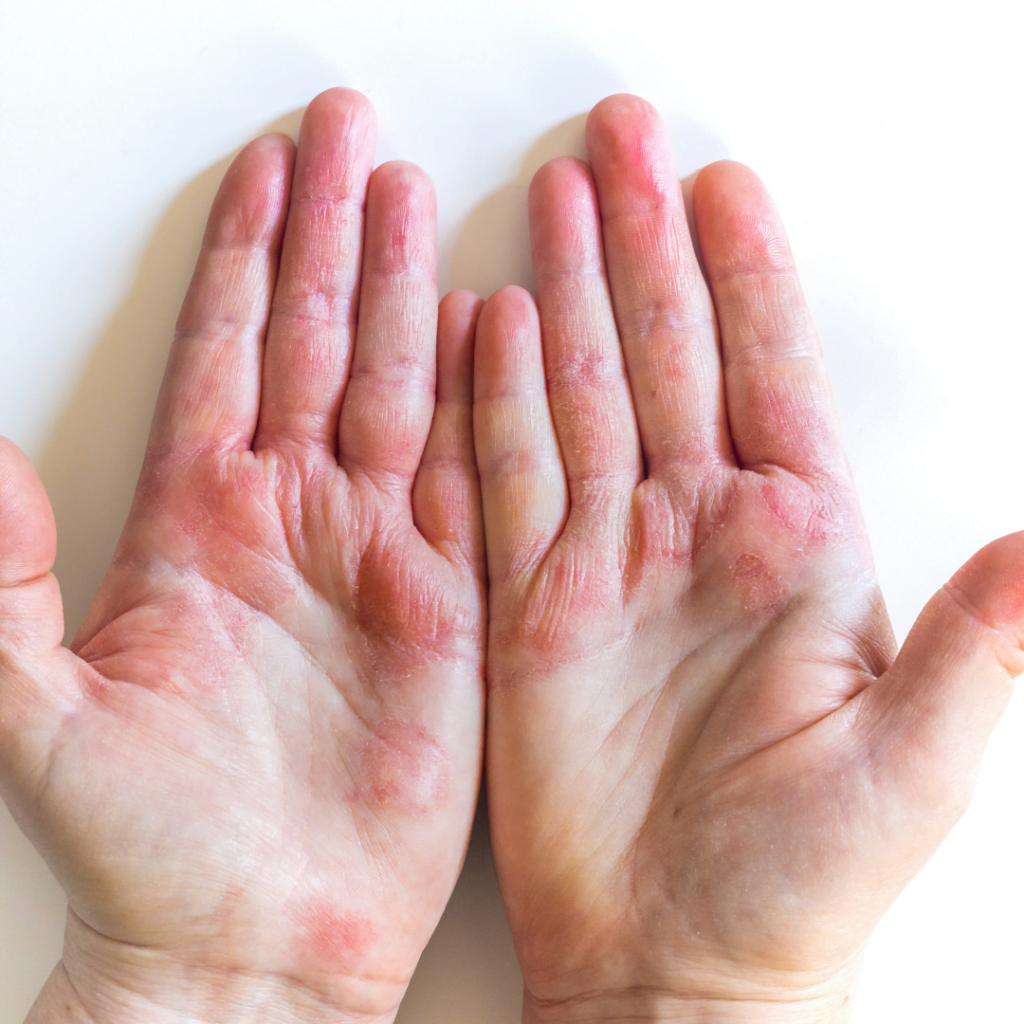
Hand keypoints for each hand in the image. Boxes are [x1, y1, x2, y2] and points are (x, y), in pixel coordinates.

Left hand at [0, 88, 484, 1023]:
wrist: (255, 940)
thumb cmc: (149, 846)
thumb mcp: (36, 712)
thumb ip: (6, 582)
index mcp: (197, 523)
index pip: (227, 351)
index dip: (244, 255)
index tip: (264, 167)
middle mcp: (291, 520)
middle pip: (315, 341)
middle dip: (332, 233)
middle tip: (351, 137)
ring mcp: (375, 553)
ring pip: (394, 388)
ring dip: (404, 291)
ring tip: (415, 198)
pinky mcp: (447, 604)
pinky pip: (467, 478)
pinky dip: (480, 400)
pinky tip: (491, 330)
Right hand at [475, 94, 1022, 1022]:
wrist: (680, 962)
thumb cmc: (800, 880)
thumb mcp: (915, 762)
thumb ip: (982, 641)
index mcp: (795, 548)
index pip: (767, 376)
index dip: (745, 276)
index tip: (721, 184)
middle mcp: (697, 535)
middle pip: (667, 357)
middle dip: (642, 246)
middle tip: (621, 143)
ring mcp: (609, 563)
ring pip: (582, 397)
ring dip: (566, 299)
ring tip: (553, 205)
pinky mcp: (532, 608)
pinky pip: (508, 482)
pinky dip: (496, 405)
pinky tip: (488, 331)